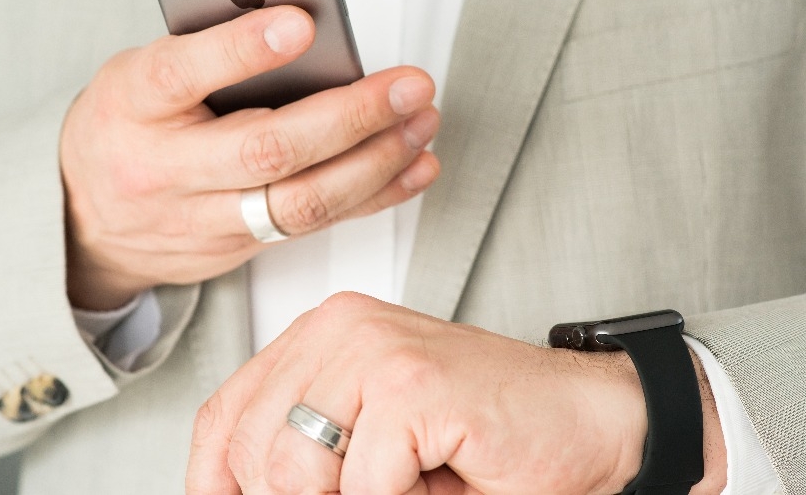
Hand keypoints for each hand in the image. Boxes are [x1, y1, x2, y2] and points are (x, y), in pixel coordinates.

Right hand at [60, 7, 439, 308]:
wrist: (84, 222)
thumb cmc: (127, 126)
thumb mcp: (142, 71)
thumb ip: (209, 53)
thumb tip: (305, 25)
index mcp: (134, 105)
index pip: (181, 74)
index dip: (242, 50)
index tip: (303, 23)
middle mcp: (164, 169)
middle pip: (265, 151)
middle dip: (351, 117)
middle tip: (409, 85)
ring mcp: (201, 221)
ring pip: (300, 202)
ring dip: (376, 161)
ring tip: (421, 121)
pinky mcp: (235, 251)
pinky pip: (314, 226)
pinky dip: (373, 195)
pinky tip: (413, 166)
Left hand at [185, 292, 651, 494]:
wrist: (589, 424)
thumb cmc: (485, 439)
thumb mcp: (369, 448)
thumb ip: (305, 459)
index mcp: (323, 334)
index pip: (224, 417)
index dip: (216, 485)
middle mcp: (341, 327)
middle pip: (251, 448)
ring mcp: (376, 347)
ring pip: (294, 469)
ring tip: (404, 483)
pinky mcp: (414, 380)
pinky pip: (363, 482)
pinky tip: (437, 477)